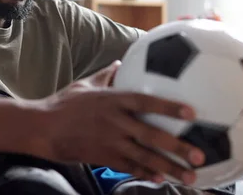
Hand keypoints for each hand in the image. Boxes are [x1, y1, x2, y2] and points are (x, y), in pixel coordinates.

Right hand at [38, 61, 205, 184]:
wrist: (42, 128)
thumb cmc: (64, 103)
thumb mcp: (84, 85)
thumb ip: (106, 76)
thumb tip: (120, 62)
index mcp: (112, 100)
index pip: (146, 102)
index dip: (169, 106)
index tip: (192, 112)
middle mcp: (114, 121)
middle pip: (151, 135)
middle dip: (178, 147)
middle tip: (200, 156)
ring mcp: (109, 141)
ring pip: (144, 157)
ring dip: (169, 168)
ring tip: (190, 176)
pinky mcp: (102, 157)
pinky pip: (129, 167)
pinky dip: (146, 174)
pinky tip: (161, 180)